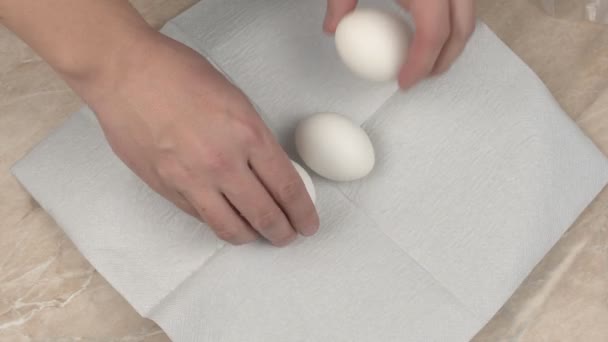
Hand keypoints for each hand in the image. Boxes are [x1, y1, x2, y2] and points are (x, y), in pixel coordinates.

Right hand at [81, 32, 318, 245]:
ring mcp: (192, 179)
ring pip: (230, 227)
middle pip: (264, 215)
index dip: (302, 212)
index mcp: (248, 134)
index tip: (307, 222)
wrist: (124, 71)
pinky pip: (200, 216)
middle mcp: (223, 163)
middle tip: (288, 235)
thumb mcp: (234, 98)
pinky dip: (218, 222)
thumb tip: (266, 168)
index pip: (287, 187)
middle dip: (283, 232)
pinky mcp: (166, 187)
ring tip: (258, 236)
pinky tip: (225, 218)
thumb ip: (253, 137)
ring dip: (251, 237)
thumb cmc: (177, 73)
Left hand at [324, 0, 475, 88]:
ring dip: (451, 43)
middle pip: (460, 31)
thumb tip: (333, 28)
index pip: (433, 35)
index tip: (404, 82)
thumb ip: (341, 2)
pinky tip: (425, 30)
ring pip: (467, 17)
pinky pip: (461, 5)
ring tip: (425, 60)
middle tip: (419, 78)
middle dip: (443, 61)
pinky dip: (450, 22)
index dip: (420, 65)